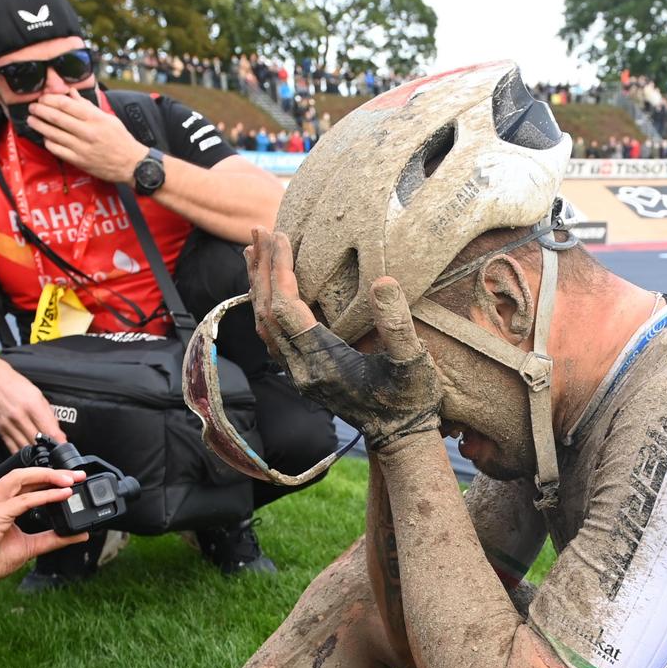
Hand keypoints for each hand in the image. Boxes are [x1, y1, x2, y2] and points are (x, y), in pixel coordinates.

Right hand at [0, 361, 65, 449]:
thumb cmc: (16, 387)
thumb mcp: (39, 396)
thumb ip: (50, 417)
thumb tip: (59, 435)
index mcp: (32, 405)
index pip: (49, 431)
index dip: (59, 442)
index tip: (63, 448)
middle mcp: (19, 416)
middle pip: (37, 443)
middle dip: (48, 449)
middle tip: (54, 452)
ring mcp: (8, 425)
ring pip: (25, 448)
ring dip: (35, 453)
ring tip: (42, 452)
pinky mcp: (0, 431)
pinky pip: (13, 449)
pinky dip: (23, 453)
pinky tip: (29, 452)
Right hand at [0, 466, 88, 599]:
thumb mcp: (28, 547)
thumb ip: (53, 539)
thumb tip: (79, 534)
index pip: (27, 483)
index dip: (50, 478)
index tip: (74, 480)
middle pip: (25, 474)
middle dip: (53, 472)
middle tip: (78, 476)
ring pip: (21, 478)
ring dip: (47, 477)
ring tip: (70, 481)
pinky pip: (22, 501)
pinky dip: (44, 496)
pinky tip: (61, 495)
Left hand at [28, 93, 147, 184]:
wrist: (131, 164)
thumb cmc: (121, 139)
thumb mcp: (107, 118)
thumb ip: (87, 106)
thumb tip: (72, 93)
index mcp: (95, 118)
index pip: (66, 104)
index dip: (51, 99)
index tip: (43, 98)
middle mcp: (87, 132)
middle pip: (57, 117)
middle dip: (40, 110)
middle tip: (32, 107)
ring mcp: (82, 148)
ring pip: (54, 134)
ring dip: (39, 125)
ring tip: (31, 120)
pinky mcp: (79, 161)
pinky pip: (58, 150)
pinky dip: (49, 142)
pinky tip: (45, 137)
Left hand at [245, 227, 441, 449]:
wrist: (403, 437)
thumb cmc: (412, 400)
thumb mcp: (413, 362)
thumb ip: (397, 324)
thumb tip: (383, 281)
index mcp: (323, 364)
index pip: (286, 309)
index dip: (280, 269)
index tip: (282, 236)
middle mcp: (302, 370)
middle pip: (266, 314)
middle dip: (261, 270)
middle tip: (259, 229)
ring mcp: (300, 374)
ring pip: (264, 325)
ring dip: (257, 286)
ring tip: (254, 250)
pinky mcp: (304, 374)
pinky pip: (273, 335)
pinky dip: (265, 305)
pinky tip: (267, 287)